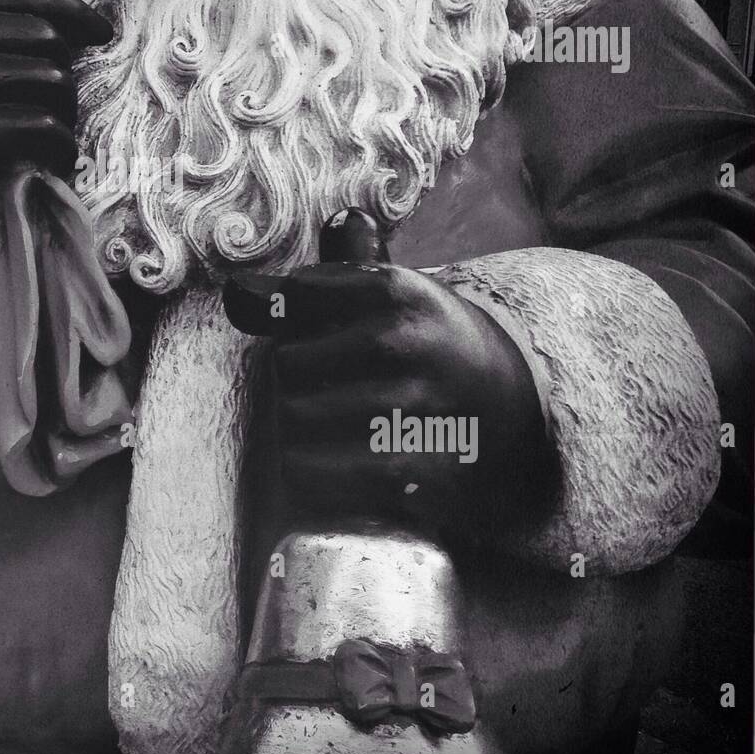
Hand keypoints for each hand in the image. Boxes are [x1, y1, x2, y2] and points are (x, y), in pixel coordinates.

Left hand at [222, 212, 552, 528]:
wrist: (514, 413)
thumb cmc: (429, 347)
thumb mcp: (393, 296)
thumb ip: (324, 279)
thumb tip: (240, 292)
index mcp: (394, 290)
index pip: (297, 298)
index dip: (295, 321)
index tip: (319, 332)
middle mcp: (405, 343)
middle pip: (286, 366)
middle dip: (296, 383)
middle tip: (328, 392)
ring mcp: (412, 410)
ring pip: (294, 422)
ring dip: (299, 433)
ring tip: (332, 432)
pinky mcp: (412, 473)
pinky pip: (314, 474)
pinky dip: (312, 474)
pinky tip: (336, 465)